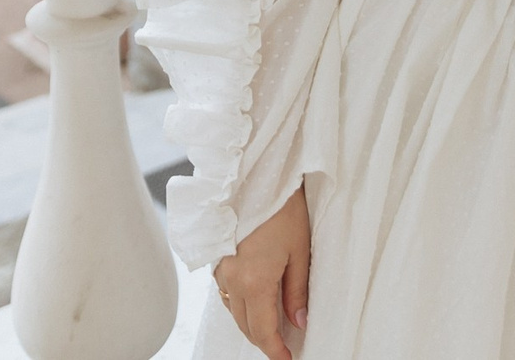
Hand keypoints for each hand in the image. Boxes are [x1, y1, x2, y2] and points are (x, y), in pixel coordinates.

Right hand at [215, 185, 309, 359]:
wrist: (253, 173)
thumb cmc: (281, 207)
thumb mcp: (299, 250)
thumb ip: (297, 291)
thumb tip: (299, 322)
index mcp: (253, 283)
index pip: (263, 331)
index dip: (275, 351)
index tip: (287, 359)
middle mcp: (230, 281)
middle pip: (245, 326)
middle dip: (264, 340)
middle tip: (284, 345)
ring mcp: (219, 270)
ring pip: (233, 311)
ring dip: (251, 322)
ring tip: (273, 324)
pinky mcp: (215, 259)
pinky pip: (225, 294)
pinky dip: (240, 304)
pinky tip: (255, 299)